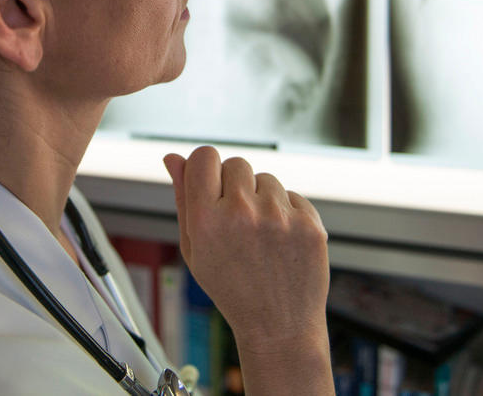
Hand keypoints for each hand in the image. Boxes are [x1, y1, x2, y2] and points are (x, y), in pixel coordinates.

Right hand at [163, 146, 330, 356]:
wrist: (279, 325)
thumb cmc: (231, 288)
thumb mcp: (194, 249)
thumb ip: (183, 198)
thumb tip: (174, 158)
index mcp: (207, 220)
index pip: (204, 156)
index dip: (205, 166)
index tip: (210, 181)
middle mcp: (242, 213)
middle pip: (236, 163)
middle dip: (234, 185)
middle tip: (237, 222)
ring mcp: (279, 217)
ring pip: (266, 178)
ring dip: (262, 198)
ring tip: (260, 236)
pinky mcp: (309, 223)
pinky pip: (292, 195)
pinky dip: (287, 213)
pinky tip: (281, 242)